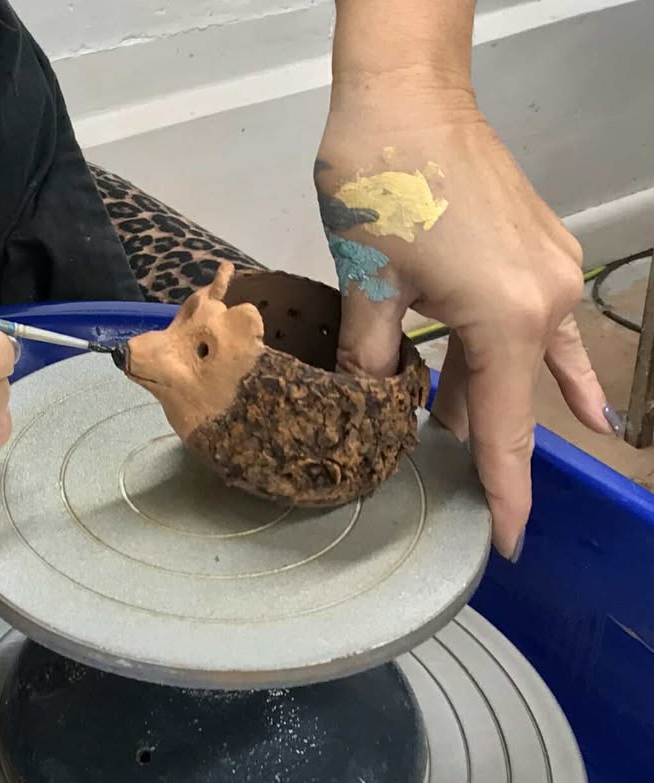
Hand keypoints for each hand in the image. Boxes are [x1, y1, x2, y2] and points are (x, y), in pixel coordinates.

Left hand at [315, 89, 614, 559]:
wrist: (408, 94)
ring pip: (522, 362)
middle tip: (444, 487)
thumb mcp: (366, 282)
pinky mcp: (543, 252)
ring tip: (448, 430)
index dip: (505, 493)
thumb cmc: (382, 183)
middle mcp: (546, 302)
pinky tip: (584, 407)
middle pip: (510, 397)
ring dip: (486, 396)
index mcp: (505, 319)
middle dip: (476, 443)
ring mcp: (553, 274)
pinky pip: (548, 327)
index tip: (510, 543)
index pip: (504, 431)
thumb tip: (369, 404)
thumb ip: (371, 357)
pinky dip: (552, 366)